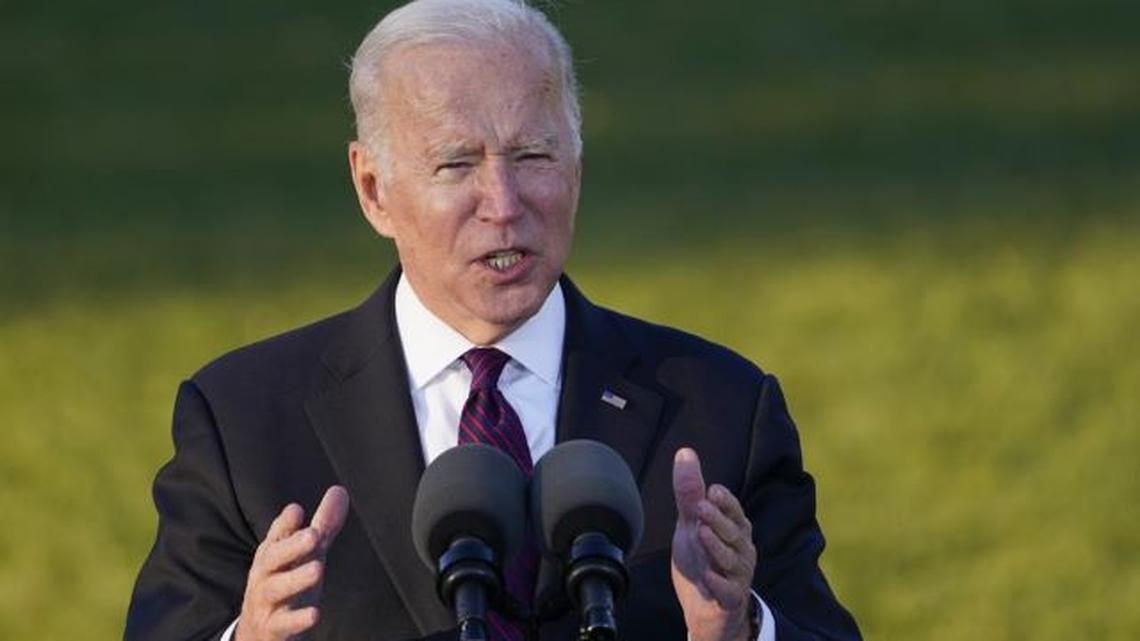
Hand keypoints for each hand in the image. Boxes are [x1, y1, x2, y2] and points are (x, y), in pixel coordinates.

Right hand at [234, 486, 349, 640]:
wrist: (257, 633)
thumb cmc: (286, 584)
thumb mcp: (305, 555)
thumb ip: (323, 525)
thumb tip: (340, 490)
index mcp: (273, 554)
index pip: (276, 536)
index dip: (284, 524)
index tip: (296, 510)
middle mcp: (265, 575)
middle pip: (273, 558)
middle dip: (292, 545)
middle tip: (313, 535)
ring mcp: (266, 602)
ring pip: (275, 588)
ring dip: (295, 578)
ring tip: (317, 569)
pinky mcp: (272, 628)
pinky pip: (282, 624)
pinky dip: (297, 619)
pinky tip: (315, 614)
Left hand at [670, 448, 757, 640]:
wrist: (706, 607)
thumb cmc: (703, 558)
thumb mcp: (692, 524)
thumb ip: (690, 492)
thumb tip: (685, 452)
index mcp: (734, 529)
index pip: (733, 511)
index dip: (725, 502)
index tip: (712, 490)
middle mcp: (741, 550)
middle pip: (733, 533)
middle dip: (718, 520)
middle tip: (700, 508)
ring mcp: (738, 575)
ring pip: (732, 560)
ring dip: (717, 547)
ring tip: (701, 535)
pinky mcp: (730, 599)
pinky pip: (728, 591)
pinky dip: (718, 584)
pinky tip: (706, 577)